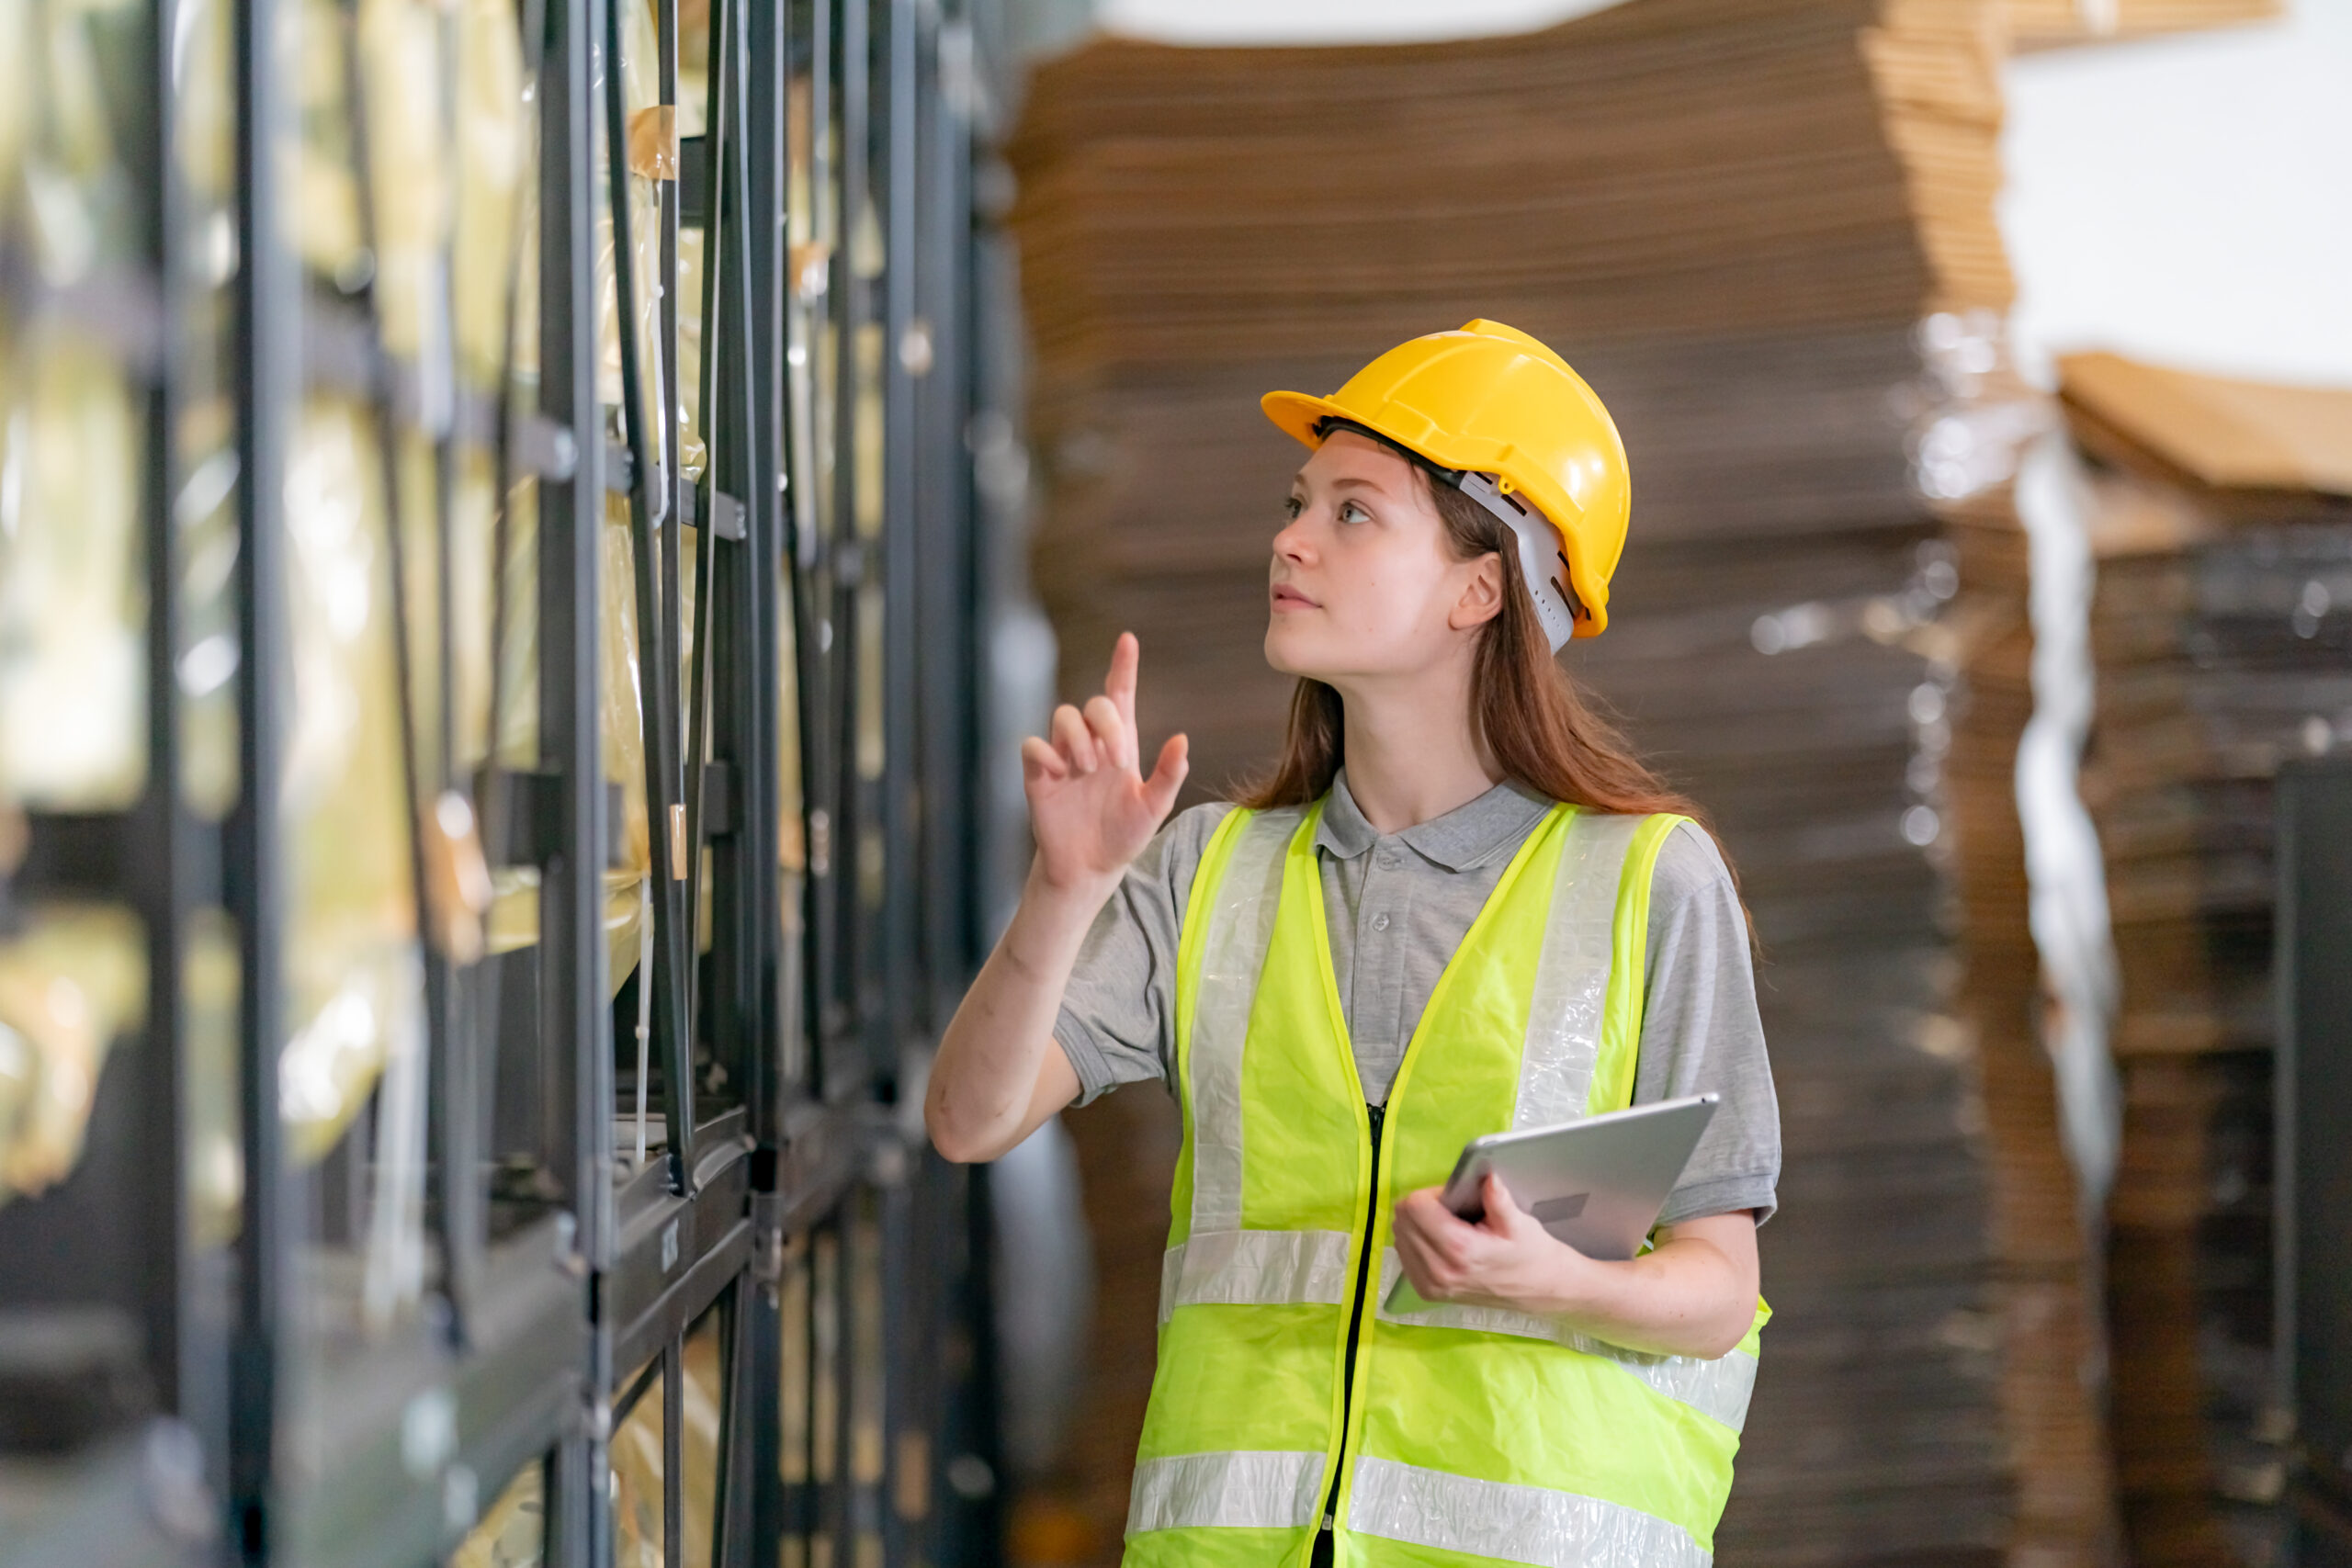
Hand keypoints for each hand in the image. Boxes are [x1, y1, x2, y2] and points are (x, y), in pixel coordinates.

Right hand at [1020, 632, 1188, 899]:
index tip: (1127, 640)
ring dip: (1079, 738)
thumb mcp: (1153, 808)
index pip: (1120, 695)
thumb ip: (1168, 775)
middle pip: (1094, 704)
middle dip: (1107, 725)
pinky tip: (1062, 774)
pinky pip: (1034, 745)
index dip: (1122, 666)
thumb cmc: (1123, 835)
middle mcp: (1091, 744)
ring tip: (1089, 769)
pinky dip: (1047, 753)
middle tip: (1115, 762)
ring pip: (1063, 716)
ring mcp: (1063, 758)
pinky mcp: (1039, 775)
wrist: (1090, 868)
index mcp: (1121, 744)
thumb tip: (1183, 739)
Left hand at [1391, 1173, 1599, 1315]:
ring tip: (1447, 1226)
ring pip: (1399, 1236)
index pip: (1415, 1208)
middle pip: (1403, 1220)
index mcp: (1459, 1250)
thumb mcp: (1519, 1223)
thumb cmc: (1530, 1254)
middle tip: (1451, 1211)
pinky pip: (1403, 1254)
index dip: (1432, 1194)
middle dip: (1423, 1207)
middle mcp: (1438, 1271)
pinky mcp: (1426, 1292)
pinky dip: (1415, 1241)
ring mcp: (1429, 1285)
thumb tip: (1486, 1176)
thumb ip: (1498, 1199)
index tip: (1452, 1198)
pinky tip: (1439, 1241)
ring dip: (1417, 1224)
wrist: (1538, 1291)